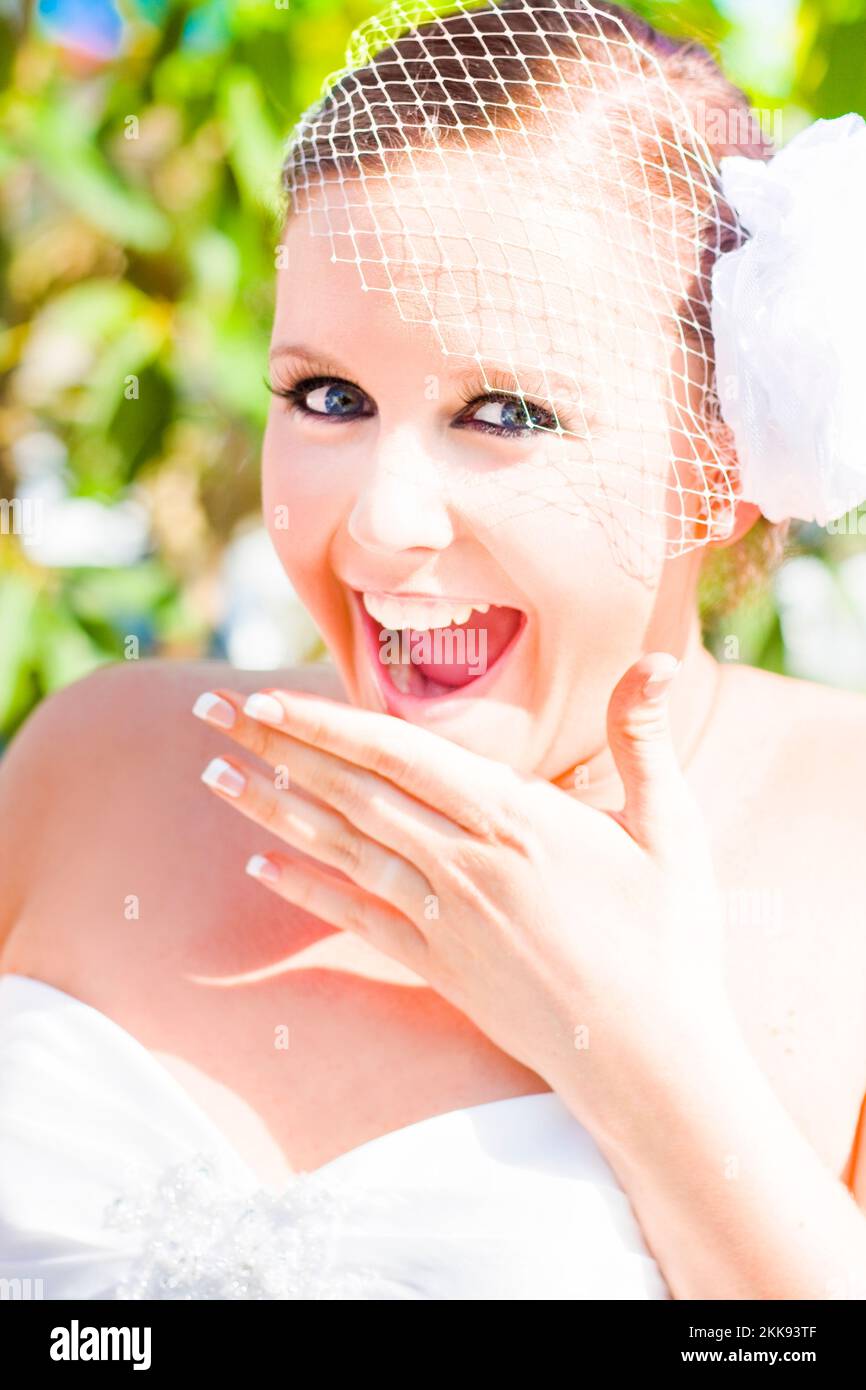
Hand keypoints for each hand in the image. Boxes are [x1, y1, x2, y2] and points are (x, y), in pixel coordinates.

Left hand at [192, 653, 729, 1124]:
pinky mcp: (437, 967)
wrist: (649, 1056)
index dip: (325, 723)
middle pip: (350, 792)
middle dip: (274, 748)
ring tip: (213, 777)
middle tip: (209, 714)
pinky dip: (305, 890)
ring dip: (271, 811)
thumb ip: (645, 739)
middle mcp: (464, 862)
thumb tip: (663, 654)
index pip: (397, 753)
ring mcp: (444, 918)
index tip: (267, 696)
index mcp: (515, 817)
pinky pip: (356, 918)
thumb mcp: (673, 827)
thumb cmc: (669, 937)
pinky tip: (258, 869)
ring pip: (341, 850)